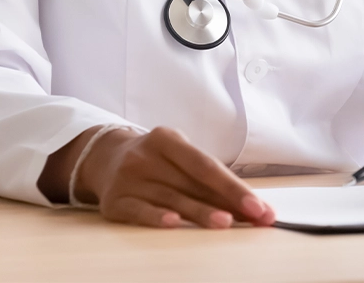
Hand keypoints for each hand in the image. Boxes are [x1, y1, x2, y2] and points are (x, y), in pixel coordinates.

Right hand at [39, 125, 275, 228]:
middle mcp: (146, 155)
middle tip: (255, 219)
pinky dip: (157, 218)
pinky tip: (174, 224)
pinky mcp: (113, 201)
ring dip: (202, 213)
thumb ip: (206, 179)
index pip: (206, 166)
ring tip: (226, 224)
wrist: (104, 160)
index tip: (259, 206)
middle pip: (192, 184)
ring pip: (172, 199)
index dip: (234, 187)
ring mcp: (128, 178)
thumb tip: (248, 205)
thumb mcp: (177, 157)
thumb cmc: (156, 162)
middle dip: (228, 203)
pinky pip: (138, 211)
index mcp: (167, 139)